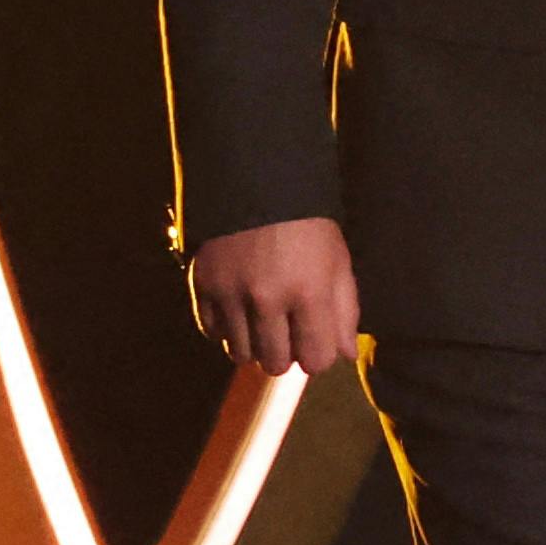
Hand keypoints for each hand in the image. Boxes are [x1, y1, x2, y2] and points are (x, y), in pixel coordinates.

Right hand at [189, 214, 359, 376]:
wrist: (256, 181)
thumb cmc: (307, 224)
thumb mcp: (338, 261)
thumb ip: (343, 310)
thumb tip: (344, 354)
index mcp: (309, 291)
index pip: (315, 360)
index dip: (317, 356)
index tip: (314, 342)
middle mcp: (267, 298)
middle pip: (276, 363)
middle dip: (285, 354)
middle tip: (287, 333)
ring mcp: (231, 293)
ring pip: (241, 354)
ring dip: (253, 345)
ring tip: (261, 322)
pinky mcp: (202, 284)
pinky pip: (211, 332)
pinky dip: (225, 329)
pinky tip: (237, 311)